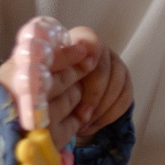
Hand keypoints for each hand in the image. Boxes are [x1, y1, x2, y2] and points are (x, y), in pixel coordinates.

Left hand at [47, 28, 132, 144]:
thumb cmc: (43, 91)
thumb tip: (46, 88)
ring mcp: (113, 63)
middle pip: (104, 66)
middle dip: (94, 95)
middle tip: (81, 117)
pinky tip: (93, 124)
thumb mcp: (39, 85)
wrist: (57, 102)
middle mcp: (96, 49)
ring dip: (102, 107)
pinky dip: (111, 113)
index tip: (85, 68)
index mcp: (73, 43)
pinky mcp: (123, 80)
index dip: (88, 53)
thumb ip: (43, 82)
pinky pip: (125, 96)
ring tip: (84, 124)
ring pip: (118, 82)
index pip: (88, 39)